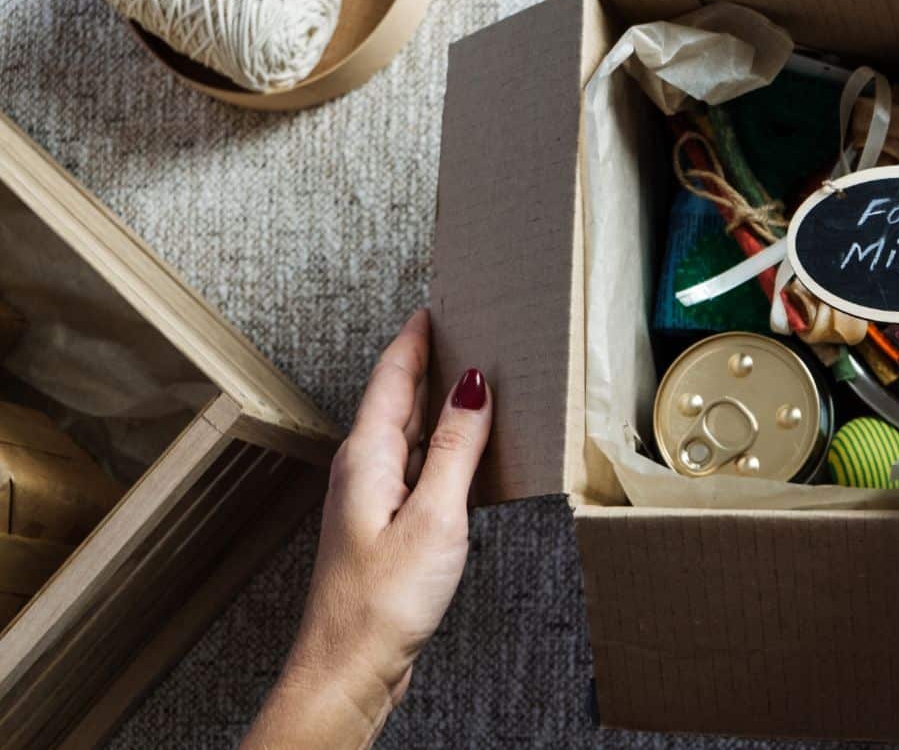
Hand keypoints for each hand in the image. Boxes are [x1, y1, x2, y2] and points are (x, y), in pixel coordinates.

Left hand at [244, 310, 490, 748]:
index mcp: (367, 457)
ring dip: (439, 407)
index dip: (415, 339)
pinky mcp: (384, 528)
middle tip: (464, 332)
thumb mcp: (435, 515)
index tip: (436, 306)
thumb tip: (473, 385)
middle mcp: (363, 471)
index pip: (392, 378)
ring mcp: (371, 500)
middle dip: (429, 364)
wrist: (350, 666)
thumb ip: (457, 448)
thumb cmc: (382, 600)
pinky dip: (443, 450)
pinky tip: (468, 457)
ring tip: (474, 383)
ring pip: (408, 435)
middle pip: (398, 401)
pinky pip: (417, 469)